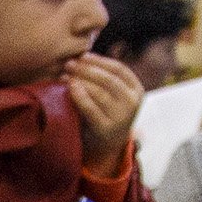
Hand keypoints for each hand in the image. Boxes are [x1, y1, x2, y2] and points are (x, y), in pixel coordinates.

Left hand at [65, 53, 143, 172]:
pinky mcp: (106, 128)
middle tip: (69, 63)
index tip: (83, 55)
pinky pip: (91, 108)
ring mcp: (121, 117)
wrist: (107, 145)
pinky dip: (79, 95)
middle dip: (87, 69)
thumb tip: (83, 55)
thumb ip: (105, 79)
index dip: (100, 61)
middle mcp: (132, 102)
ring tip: (65, 75)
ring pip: (100, 92)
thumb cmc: (106, 113)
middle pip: (108, 79)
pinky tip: (70, 87)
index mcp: (137, 90)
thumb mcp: (113, 95)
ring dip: (81, 80)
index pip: (119, 69)